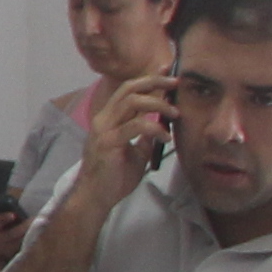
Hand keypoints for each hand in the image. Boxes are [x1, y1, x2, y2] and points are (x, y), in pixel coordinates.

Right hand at [83, 72, 177, 202]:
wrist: (96, 198)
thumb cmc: (114, 178)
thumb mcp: (135, 153)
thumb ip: (144, 138)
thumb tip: (160, 126)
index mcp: (108, 119)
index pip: (128, 91)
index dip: (148, 79)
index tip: (167, 73)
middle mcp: (104, 119)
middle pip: (130, 89)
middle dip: (154, 82)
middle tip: (175, 83)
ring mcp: (104, 129)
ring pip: (132, 102)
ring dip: (157, 103)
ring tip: (175, 113)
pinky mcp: (109, 142)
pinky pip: (136, 126)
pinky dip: (155, 128)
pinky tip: (166, 137)